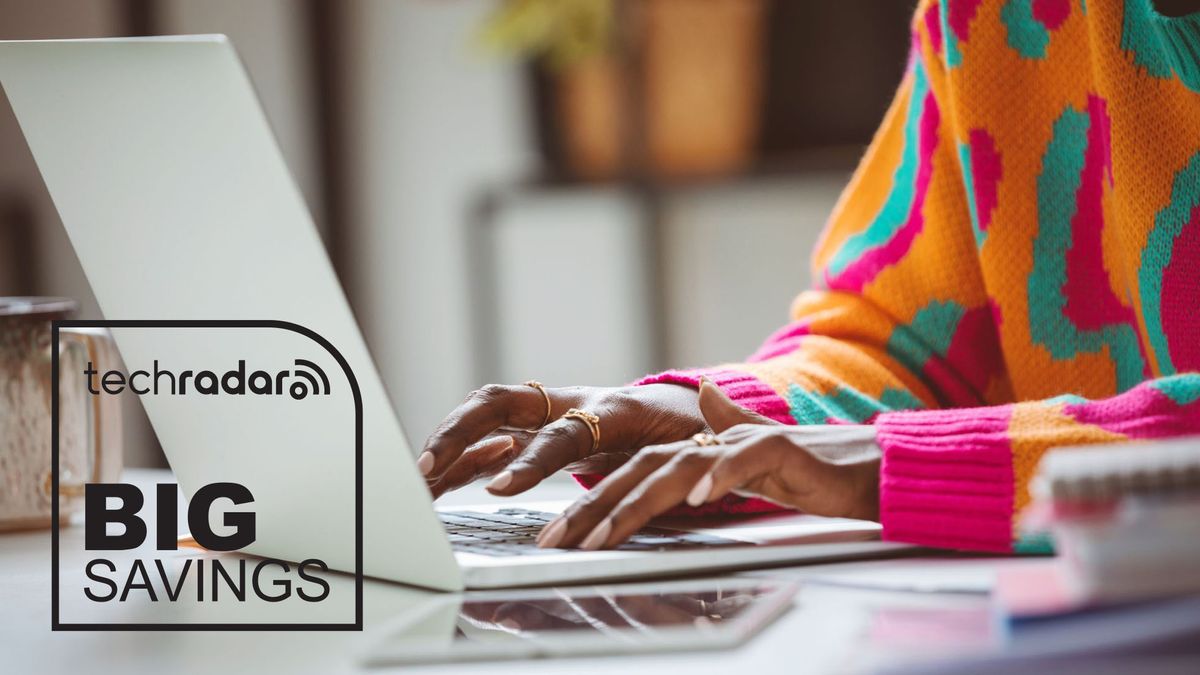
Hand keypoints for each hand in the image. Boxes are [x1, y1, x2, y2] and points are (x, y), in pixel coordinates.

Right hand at [420, 382, 705, 497]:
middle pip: (500, 403)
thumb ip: (703, 436)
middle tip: (427, 468)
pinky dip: (463, 460)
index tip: (501, 486)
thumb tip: (708, 427)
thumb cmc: (694, 427)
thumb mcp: (704, 435)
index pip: (562, 432)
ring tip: (416, 479)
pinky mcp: (538, 432)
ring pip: (485, 418)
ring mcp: (549, 415)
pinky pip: (490, 442)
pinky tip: (439, 482)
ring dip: (448, 444)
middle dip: (458, 431)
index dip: (532, 459)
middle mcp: (571, 404)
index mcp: (613, 407)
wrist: (683, 411)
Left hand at [535, 379, 880, 549]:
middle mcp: (717, 441)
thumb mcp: (757, 459)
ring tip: (605, 532)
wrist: (876, 465)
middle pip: (643, 468)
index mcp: (704, 450)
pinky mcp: (784, 449)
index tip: (559, 535)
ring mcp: (747, 442)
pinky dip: (719, 476)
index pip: (637, 472)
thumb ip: (726, 432)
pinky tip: (696, 498)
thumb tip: (703, 395)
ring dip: (638, 500)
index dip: (596, 500)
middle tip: (558, 540)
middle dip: (595, 506)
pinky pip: (745, 460)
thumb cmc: (816, 471)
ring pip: (680, 466)